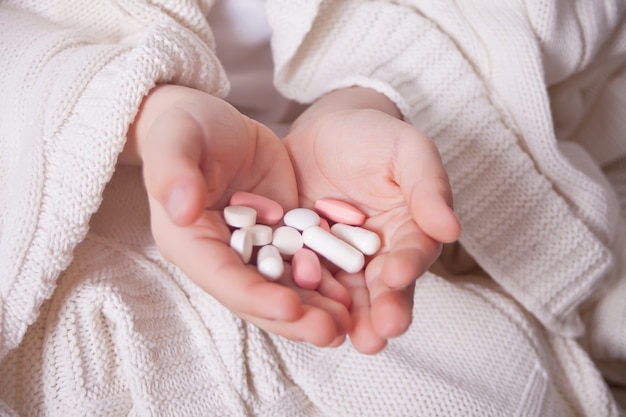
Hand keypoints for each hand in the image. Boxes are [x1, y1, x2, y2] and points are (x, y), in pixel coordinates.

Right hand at [123, 84, 350, 345]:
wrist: (213, 122)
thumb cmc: (186, 127)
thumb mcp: (175, 138)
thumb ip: (172, 171)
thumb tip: (181, 208)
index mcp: (190, 241)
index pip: (221, 277)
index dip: (254, 297)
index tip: (291, 308)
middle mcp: (221, 255)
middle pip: (257, 294)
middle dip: (293, 317)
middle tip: (332, 332)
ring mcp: (253, 250)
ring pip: (284, 286)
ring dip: (314, 309)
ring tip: (349, 324)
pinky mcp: (280, 236)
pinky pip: (304, 262)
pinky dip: (326, 281)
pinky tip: (353, 295)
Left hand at [283, 87, 460, 352]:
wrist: (327, 130)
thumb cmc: (375, 136)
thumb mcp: (407, 151)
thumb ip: (428, 186)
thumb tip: (451, 229)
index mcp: (409, 231)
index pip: (413, 253)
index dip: (408, 267)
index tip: (398, 277)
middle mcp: (378, 254)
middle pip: (382, 287)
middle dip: (380, 311)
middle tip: (377, 336)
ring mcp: (340, 259)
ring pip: (345, 293)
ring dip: (344, 318)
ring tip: (341, 338)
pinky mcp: (305, 256)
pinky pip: (303, 277)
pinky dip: (302, 295)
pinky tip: (297, 312)